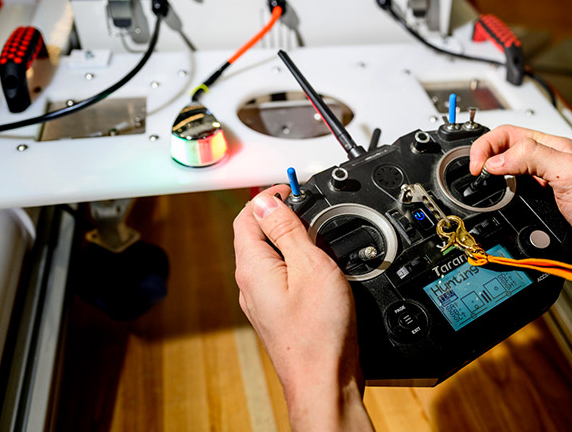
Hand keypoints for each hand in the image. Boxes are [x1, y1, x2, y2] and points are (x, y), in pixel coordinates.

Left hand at [233, 185, 372, 430]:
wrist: (324, 382)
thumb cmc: (319, 332)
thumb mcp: (310, 266)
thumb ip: (286, 230)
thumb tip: (266, 200)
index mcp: (251, 267)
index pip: (247, 215)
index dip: (270, 196)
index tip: (294, 190)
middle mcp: (250, 283)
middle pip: (256, 234)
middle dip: (281, 215)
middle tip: (311, 211)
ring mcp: (262, 300)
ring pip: (270, 256)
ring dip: (290, 239)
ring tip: (319, 237)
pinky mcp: (277, 312)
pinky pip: (280, 276)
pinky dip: (296, 263)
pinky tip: (319, 269)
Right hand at [468, 125, 571, 265]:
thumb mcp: (570, 173)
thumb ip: (532, 158)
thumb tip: (496, 162)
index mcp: (551, 147)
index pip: (505, 134)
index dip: (485, 147)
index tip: (478, 167)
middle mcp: (542, 165)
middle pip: (499, 154)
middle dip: (482, 162)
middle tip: (476, 178)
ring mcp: (537, 188)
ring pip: (500, 179)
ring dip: (489, 186)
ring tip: (485, 193)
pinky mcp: (534, 209)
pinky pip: (506, 203)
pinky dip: (497, 206)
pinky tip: (499, 210)